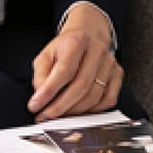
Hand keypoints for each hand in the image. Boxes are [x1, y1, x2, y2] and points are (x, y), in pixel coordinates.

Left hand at [29, 4, 123, 120]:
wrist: (87, 36)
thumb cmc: (65, 49)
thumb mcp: (46, 56)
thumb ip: (40, 76)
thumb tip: (41, 98)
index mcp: (77, 41)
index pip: (64, 71)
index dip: (48, 92)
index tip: (35, 106)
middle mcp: (97, 50)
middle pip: (81, 86)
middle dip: (60, 106)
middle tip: (45, 117)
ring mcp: (110, 63)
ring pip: (94, 96)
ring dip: (74, 112)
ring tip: (59, 116)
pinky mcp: (117, 74)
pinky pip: (108, 100)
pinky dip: (92, 111)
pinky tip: (79, 111)